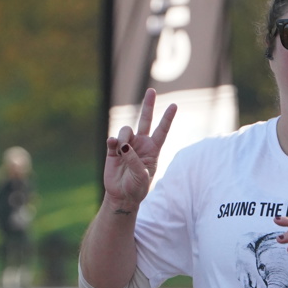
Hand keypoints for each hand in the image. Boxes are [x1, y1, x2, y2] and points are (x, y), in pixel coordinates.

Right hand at [103, 88, 176, 208]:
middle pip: (145, 120)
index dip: (167, 118)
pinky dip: (113, 142)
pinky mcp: (113, 149)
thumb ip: (134, 160)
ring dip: (124, 138)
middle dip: (148, 105)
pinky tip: (114, 147)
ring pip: (126, 130)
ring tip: (122, 151)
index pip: (162, 131)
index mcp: (153, 150)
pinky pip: (113, 139)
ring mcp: (127, 145)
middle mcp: (141, 144)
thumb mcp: (141, 177)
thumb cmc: (137, 188)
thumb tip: (123, 145)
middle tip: (151, 90)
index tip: (175, 105)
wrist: (122, 196)